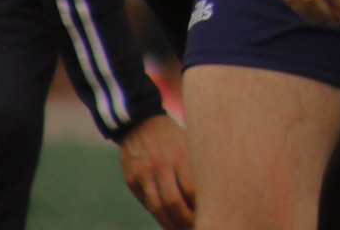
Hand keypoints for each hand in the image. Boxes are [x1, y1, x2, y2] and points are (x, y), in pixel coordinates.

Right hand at [118, 112, 195, 228]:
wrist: (139, 121)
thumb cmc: (172, 136)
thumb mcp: (186, 144)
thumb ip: (192, 169)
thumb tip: (204, 200)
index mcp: (180, 153)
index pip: (191, 189)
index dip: (199, 207)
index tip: (208, 214)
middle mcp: (161, 164)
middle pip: (174, 201)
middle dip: (185, 220)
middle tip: (195, 227)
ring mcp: (144, 173)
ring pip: (157, 207)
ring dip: (170, 224)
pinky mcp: (131, 179)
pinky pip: (146, 203)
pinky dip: (157, 214)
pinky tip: (167, 220)